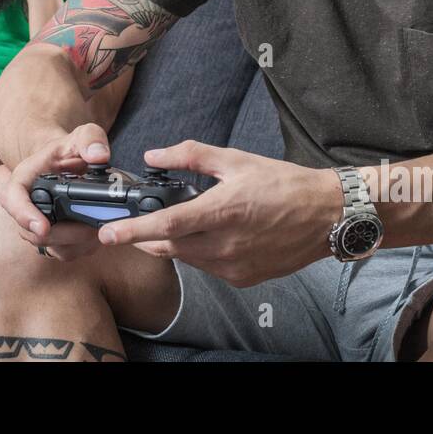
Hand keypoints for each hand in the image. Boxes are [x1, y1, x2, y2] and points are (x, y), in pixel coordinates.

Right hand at [0, 122, 113, 261]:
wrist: (67, 162)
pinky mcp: (53, 239)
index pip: (12, 199)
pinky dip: (83, 247)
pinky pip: (64, 252)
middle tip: (93, 228)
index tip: (43, 227)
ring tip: (100, 228)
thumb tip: (99, 156)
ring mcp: (37, 225)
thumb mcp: (82, 135)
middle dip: (66, 234)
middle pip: (34, 232)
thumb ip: (91, 139)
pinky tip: (98, 233)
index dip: (24, 215)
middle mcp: (25, 206)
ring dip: (77, 243)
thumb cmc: (69, 149)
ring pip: (51, 247)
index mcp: (24, 179)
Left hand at [93, 140, 343, 286]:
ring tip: (172, 226)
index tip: (106, 234)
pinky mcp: (243, 278)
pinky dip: (197, 254)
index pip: (164, 225)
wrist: (326, 215)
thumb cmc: (283, 183)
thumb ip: (191, 156)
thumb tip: (154, 156)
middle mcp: (225, 244)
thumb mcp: (236, 160)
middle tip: (131, 227)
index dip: (131, 231)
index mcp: (221, 211)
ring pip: (187, 259)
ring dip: (172, 245)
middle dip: (145, 238)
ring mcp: (234, 266)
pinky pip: (207, 268)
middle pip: (169, 247)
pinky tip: (206, 237)